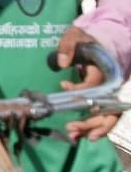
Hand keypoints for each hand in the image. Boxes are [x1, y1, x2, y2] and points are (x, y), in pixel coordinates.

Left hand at [56, 25, 121, 141]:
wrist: (96, 41)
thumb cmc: (85, 39)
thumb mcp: (75, 36)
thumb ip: (67, 46)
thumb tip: (61, 64)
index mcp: (105, 71)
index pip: (94, 86)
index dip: (79, 91)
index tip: (64, 85)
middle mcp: (110, 86)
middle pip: (107, 110)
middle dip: (90, 122)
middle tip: (70, 128)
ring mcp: (109, 94)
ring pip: (107, 117)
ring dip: (91, 128)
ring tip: (73, 135)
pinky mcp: (103, 98)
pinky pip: (103, 116)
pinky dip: (93, 126)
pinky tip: (80, 134)